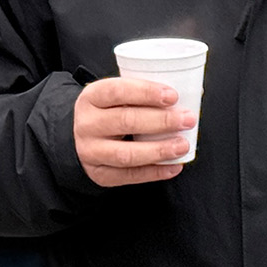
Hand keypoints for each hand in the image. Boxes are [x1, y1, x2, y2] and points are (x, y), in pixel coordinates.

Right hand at [71, 77, 194, 187]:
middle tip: (187, 119)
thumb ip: (139, 95)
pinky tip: (174, 166)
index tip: (172, 96)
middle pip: (125, 121)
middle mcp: (87, 124)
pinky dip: (155, 172)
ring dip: (159, 150)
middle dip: (161, 121)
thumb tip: (186, 95)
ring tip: (182, 145)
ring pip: (127, 153)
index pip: (117, 91)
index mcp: (91, 98)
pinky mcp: (100, 173)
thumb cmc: (106, 113)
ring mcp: (91, 151)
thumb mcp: (113, 98)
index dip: (146, 92)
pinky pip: (130, 176)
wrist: (80, 138)